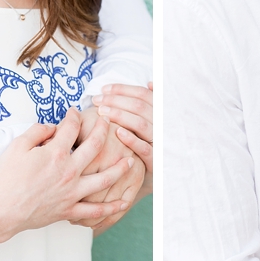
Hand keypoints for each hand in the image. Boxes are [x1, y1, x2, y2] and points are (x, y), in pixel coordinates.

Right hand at [0, 109, 133, 244]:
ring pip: (104, 178)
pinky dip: (110, 207)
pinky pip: (95, 210)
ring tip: (130, 160)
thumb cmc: (6, 179)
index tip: (75, 112)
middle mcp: (69, 170)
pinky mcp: (69, 209)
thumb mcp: (17, 146)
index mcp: (56, 153)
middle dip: (103, 129)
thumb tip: (52, 126)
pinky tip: (123, 202)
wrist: (1, 211)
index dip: (74, 116)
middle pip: (94, 146)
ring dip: (119, 167)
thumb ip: (37, 132)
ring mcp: (72, 191)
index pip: (71, 127)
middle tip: (109, 121)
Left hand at [93, 82, 152, 200]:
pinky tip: (117, 133)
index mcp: (161, 113)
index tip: (104, 89)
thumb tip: (151, 83)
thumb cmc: (148, 145)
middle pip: (140, 106)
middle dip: (116, 100)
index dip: (123, 89)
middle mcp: (163, 125)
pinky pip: (145, 148)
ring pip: (141, 124)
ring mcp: (160, 143)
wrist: (159, 177)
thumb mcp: (152, 123)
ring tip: (101, 112)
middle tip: (97, 100)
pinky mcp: (157, 161)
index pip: (143, 94)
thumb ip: (150, 103)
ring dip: (120, 115)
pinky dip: (131, 139)